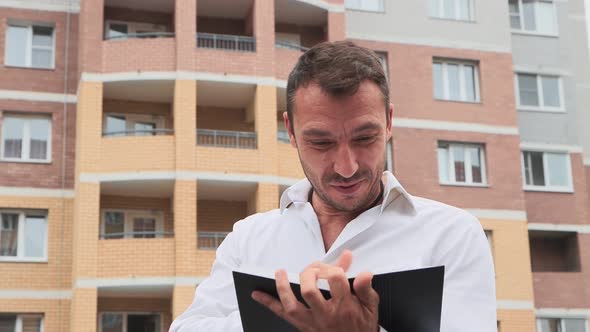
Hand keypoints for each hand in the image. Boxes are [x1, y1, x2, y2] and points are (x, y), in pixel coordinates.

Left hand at [251, 250, 379, 331]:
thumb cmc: (362, 326)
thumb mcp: (371, 308)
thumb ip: (366, 289)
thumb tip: (366, 273)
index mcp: (344, 306)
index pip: (335, 279)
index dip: (333, 267)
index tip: (336, 266)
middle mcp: (326, 315)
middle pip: (309, 290)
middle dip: (309, 273)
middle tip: (314, 269)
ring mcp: (312, 322)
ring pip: (291, 305)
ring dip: (282, 287)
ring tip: (280, 272)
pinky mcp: (302, 327)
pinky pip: (283, 315)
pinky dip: (268, 303)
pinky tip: (256, 293)